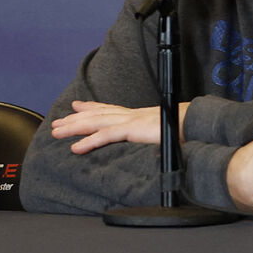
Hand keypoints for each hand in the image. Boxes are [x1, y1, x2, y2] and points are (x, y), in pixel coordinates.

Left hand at [49, 100, 188, 153]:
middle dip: (74, 118)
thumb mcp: (162, 130)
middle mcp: (129, 115)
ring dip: (74, 128)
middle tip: (56, 122)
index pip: (108, 109)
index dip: (90, 107)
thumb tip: (149, 139)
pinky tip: (75, 147)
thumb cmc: (182, 129)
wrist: (196, 124)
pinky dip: (89, 141)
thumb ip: (150, 134)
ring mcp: (129, 121)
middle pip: (95, 115)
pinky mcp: (132, 130)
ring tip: (57, 132)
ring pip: (94, 123)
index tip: (76, 105)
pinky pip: (106, 136)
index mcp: (136, 115)